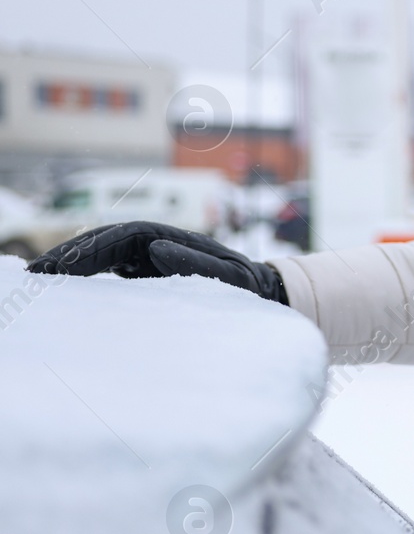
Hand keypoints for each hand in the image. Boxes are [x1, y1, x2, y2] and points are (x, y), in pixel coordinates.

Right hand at [27, 221, 288, 305]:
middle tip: (32, 277)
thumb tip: (155, 249)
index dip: (87, 250)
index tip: (59, 266)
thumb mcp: (229, 278)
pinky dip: (84, 282)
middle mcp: (153, 243)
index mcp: (170, 237)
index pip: (119, 237)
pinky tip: (60, 296)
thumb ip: (195, 263)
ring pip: (99, 257)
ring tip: (36, 285)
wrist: (261, 295)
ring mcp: (145, 257)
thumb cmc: (248, 288)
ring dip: (69, 269)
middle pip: (101, 244)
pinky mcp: (143, 275)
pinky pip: (107, 273)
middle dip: (67, 257)